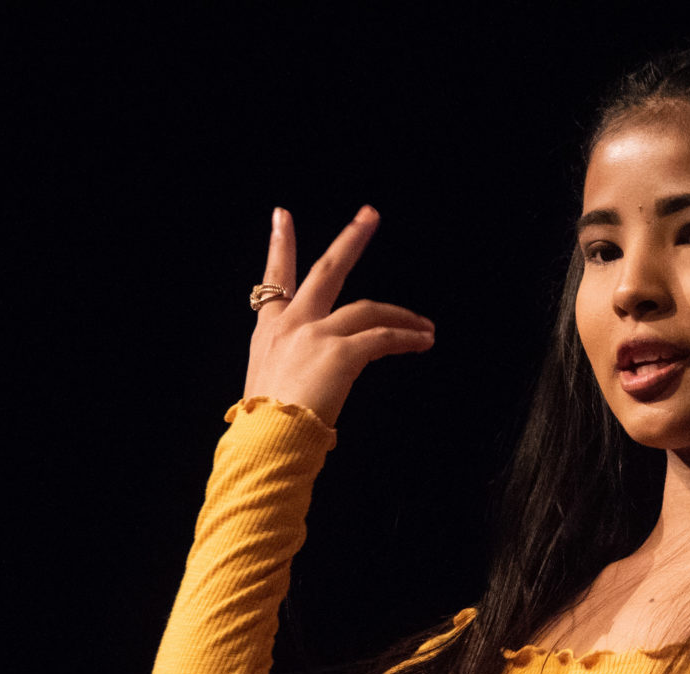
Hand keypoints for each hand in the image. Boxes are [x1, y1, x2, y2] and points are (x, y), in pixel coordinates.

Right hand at [243, 206, 435, 425]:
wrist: (268, 442)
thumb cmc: (265, 427)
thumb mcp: (265, 388)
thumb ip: (288, 372)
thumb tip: (310, 382)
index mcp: (268, 332)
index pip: (275, 280)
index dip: (279, 245)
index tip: (282, 216)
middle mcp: (291, 324)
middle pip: (327, 269)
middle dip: (351, 239)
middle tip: (369, 215)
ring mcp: (315, 334)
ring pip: (368, 309)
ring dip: (401, 315)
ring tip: (425, 326)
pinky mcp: (340, 352)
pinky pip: (382, 338)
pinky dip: (406, 339)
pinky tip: (422, 341)